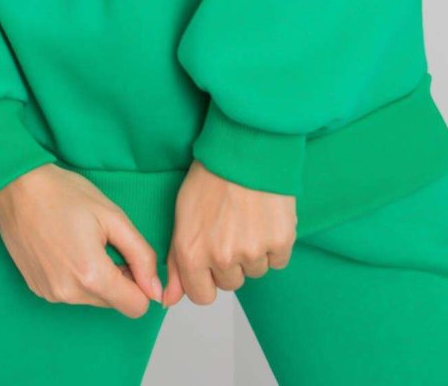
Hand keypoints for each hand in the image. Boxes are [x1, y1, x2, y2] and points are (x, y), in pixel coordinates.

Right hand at [0, 164, 164, 317]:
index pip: (135, 307)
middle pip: (113, 302)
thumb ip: (140, 254)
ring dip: (95, 277)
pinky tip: (64, 247)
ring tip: (81, 241)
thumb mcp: (112, 216)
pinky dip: (75, 276)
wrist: (16, 188)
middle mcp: (68, 294)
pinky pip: (70, 293)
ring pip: (92, 298)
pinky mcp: (37, 290)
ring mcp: (50, 294)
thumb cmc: (63, 194)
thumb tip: (155, 288)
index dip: (140, 283)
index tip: (129, 258)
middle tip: (104, 242)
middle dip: (117, 278)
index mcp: (91, 275)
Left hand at [161, 159, 296, 306]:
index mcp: (192, 253)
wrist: (245, 147)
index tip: (211, 259)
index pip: (202, 296)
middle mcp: (221, 257)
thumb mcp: (182, 215)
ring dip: (254, 252)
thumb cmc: (210, 175)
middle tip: (230, 227)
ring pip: (255, 271)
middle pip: (231, 283)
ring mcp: (252, 251)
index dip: (207, 278)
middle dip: (231, 262)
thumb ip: (176, 262)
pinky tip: (265, 218)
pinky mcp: (279, 242)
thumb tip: (168, 300)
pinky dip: (274, 244)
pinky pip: (278, 260)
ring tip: (247, 217)